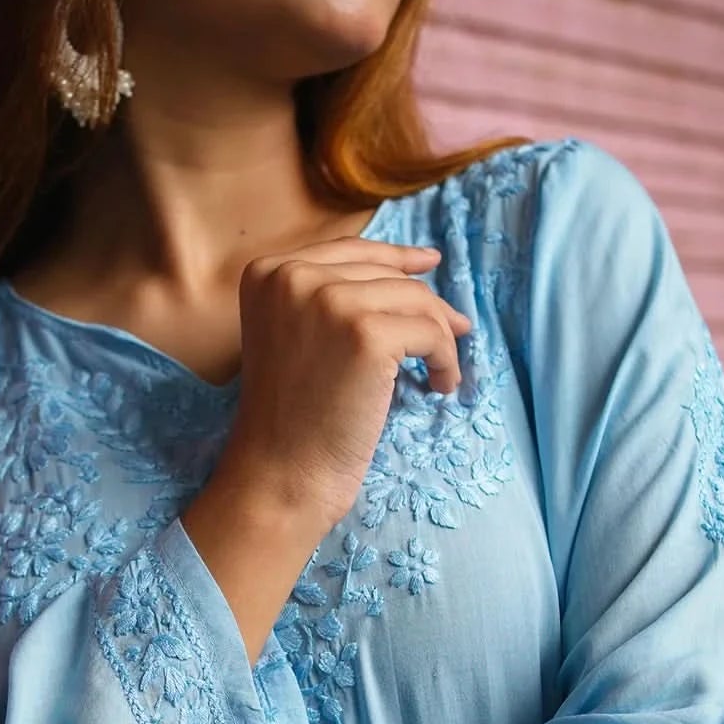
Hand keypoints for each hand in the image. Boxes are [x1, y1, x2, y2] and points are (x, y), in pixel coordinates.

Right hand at [222, 232, 471, 537]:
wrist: (280, 473)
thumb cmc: (291, 418)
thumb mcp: (295, 336)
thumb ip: (332, 297)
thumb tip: (421, 269)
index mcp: (268, 273)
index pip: (350, 250)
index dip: (395, 257)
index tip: (429, 264)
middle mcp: (293, 276)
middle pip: (387, 275)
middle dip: (427, 306)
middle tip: (456, 333)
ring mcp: (329, 302)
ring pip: (416, 301)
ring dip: (440, 338)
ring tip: (440, 374)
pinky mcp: (366, 334)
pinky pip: (431, 333)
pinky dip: (445, 361)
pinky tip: (439, 387)